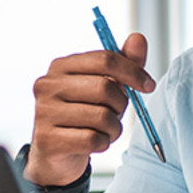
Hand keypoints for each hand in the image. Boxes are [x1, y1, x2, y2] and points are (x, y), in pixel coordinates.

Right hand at [27, 32, 152, 185]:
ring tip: (105, 130)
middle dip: (121, 103)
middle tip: (117, 113)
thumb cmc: (84, 115)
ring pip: (102, 117)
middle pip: (105, 87)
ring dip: (114, 127)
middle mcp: (48, 85)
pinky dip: (103, 143)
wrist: (56, 154)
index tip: (148, 85)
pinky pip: (93, 140)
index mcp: (62, 66)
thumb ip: (124, 63)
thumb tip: (138, 38)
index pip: (105, 59)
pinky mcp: (47, 139)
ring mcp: (44, 112)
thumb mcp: (107, 87)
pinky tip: (95, 142)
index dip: (133, 72)